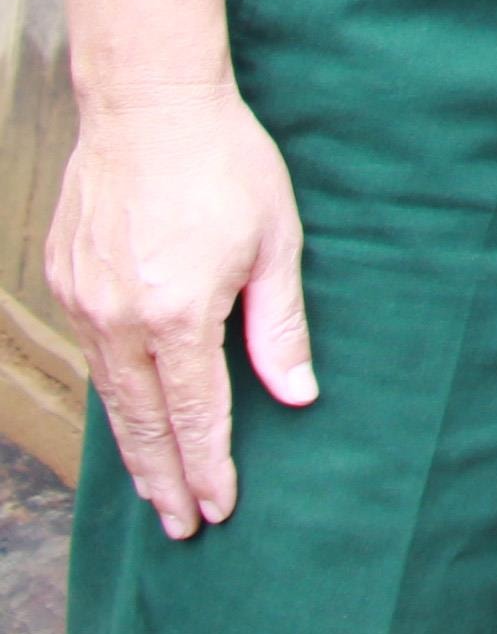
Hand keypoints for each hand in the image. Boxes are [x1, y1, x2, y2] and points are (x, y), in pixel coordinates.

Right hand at [44, 83, 312, 538]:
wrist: (147, 106)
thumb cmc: (226, 165)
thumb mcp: (274, 243)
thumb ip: (279, 325)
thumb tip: (297, 395)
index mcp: (176, 314)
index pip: (194, 414)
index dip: (208, 467)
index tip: (218, 509)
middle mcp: (117, 319)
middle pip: (141, 422)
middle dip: (164, 478)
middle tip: (181, 527)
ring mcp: (82, 302)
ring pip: (108, 396)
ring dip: (134, 446)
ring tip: (155, 488)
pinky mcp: (63, 281)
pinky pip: (90, 355)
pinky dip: (111, 394)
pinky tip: (129, 414)